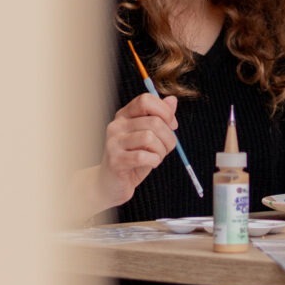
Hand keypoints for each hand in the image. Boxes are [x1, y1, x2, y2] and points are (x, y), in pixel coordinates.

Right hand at [77, 92, 179, 217]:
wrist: (111, 184)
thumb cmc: (133, 158)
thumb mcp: (149, 136)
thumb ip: (160, 118)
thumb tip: (172, 100)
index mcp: (124, 115)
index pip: (146, 100)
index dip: (165, 111)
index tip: (172, 125)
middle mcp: (116, 125)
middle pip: (154, 121)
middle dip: (169, 137)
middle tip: (166, 148)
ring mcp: (114, 142)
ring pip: (150, 137)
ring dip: (161, 150)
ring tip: (157, 157)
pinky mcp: (115, 160)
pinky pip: (143, 156)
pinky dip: (154, 160)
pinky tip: (151, 163)